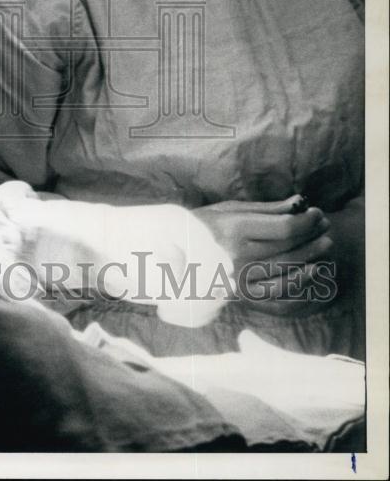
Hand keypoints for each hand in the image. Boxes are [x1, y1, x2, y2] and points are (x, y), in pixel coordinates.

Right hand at [195, 196, 330, 291]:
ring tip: (324, 246)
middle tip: (325, 228)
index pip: (284, 228)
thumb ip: (267, 209)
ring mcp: (240, 279)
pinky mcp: (242, 296)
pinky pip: (279, 294)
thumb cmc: (204, 225)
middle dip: (313, 237)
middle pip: (289, 249)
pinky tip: (312, 271)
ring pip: (288, 270)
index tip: (316, 213)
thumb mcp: (231, 209)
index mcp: (234, 230)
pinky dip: (300, 283)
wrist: (174, 254)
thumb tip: (300, 203)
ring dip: (312, 257)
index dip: (306, 222)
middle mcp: (238, 256)